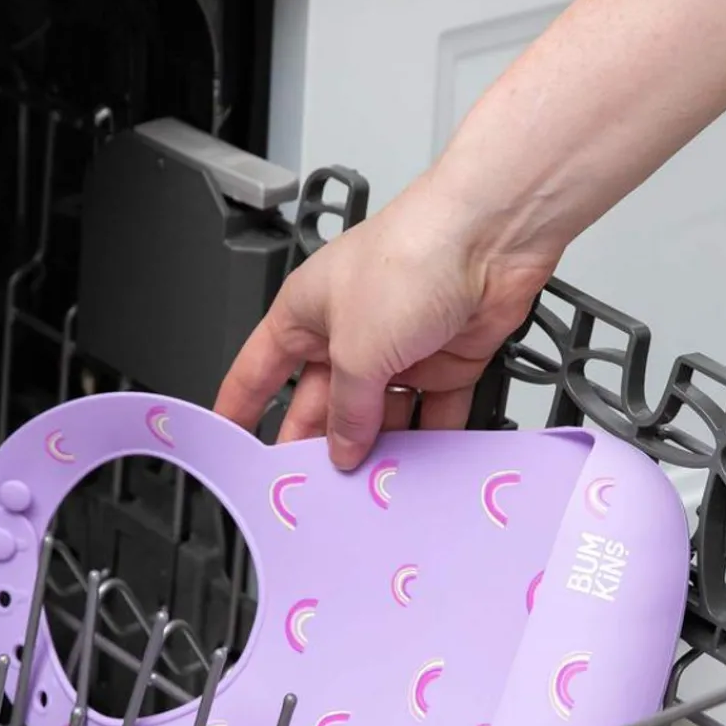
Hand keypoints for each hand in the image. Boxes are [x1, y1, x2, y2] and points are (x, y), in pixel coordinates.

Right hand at [213, 173, 555, 470]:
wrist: (491, 237)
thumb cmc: (412, 256)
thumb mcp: (357, 349)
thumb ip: (348, 409)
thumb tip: (342, 447)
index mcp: (306, 313)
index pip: (260, 370)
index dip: (242, 407)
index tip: (235, 447)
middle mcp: (351, 330)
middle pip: (326, 404)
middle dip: (320, 443)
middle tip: (315, 488)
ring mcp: (401, 347)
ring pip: (382, 415)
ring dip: (379, 449)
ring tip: (370, 487)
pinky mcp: (447, 360)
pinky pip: (433, 412)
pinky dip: (430, 439)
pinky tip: (419, 466)